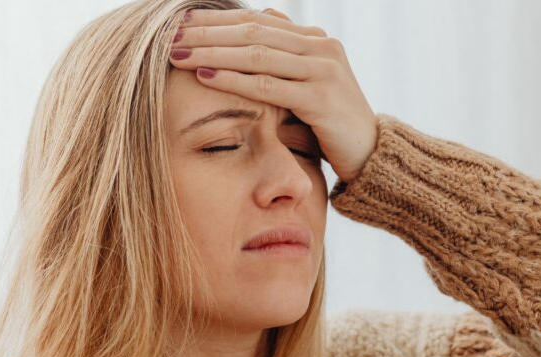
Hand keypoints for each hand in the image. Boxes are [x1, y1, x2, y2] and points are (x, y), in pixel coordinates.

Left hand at [171, 8, 377, 182]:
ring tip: (178, 54)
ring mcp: (324, 71)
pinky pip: (268, 86)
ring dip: (213, 52)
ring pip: (257, 54)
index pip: (256, 21)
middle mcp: (321, 48)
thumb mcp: (311, 82)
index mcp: (316, 40)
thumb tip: (265, 16)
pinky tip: (206, 77)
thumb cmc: (333, 123)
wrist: (371, 155)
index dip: (216, 20)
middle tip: (169, 36)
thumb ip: (289, 50)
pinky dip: (233, 80)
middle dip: (207, 33)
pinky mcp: (321, 99)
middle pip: (252, 32)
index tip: (179, 23)